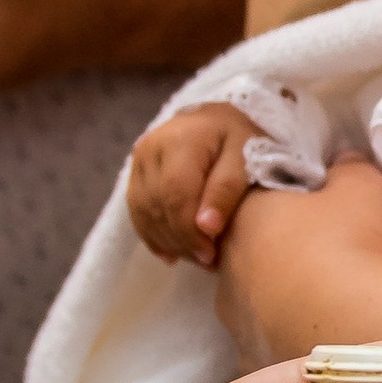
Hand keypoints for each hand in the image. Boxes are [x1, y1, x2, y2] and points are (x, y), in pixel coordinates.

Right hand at [128, 103, 263, 266]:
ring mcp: (138, 161)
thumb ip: (227, 189)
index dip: (189, 231)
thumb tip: (206, 227)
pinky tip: (174, 253)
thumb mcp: (247, 157)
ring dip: (169, 242)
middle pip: (157, 206)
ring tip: (196, 257)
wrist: (218, 120)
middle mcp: (151, 147)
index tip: (210, 255)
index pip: (176, 194)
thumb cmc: (240, 139)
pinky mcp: (135, 174)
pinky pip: (137, 212)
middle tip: (207, 261)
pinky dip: (155, 237)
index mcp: (181, 139)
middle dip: (181, 241)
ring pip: (144, 213)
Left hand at [216, 161, 381, 366]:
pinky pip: (275, 346)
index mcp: (244, 217)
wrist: (367, 325)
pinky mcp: (256, 365)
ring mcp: (237, 324)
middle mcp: (227, 271)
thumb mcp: (365, 184)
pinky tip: (330, 341)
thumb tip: (340, 166)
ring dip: (288, 305)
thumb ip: (347, 168)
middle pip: (252, 257)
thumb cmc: (361, 243)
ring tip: (336, 307)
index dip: (292, 209)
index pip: (256, 204)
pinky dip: (296, 343)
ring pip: (260, 307)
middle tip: (333, 262)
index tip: (324, 218)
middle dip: (285, 258)